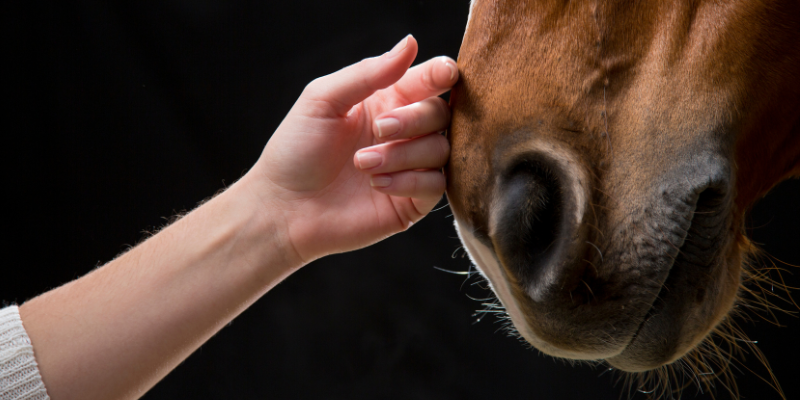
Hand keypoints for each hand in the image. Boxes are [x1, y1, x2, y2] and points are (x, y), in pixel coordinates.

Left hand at [242, 35, 457, 262]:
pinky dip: (409, 181)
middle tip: (379, 130)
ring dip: (402, 154)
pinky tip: (377, 184)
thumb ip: (368, 72)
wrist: (283, 207)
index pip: (428, 81)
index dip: (441, 73)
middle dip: (413, 118)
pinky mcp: (412, 202)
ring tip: (362, 164)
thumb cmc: (297, 150)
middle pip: (440, 113)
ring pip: (440, 149)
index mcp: (385, 102)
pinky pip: (435, 185)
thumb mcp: (323, 99)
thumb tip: (410, 43)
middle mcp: (402, 133)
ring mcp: (409, 167)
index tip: (443, 74)